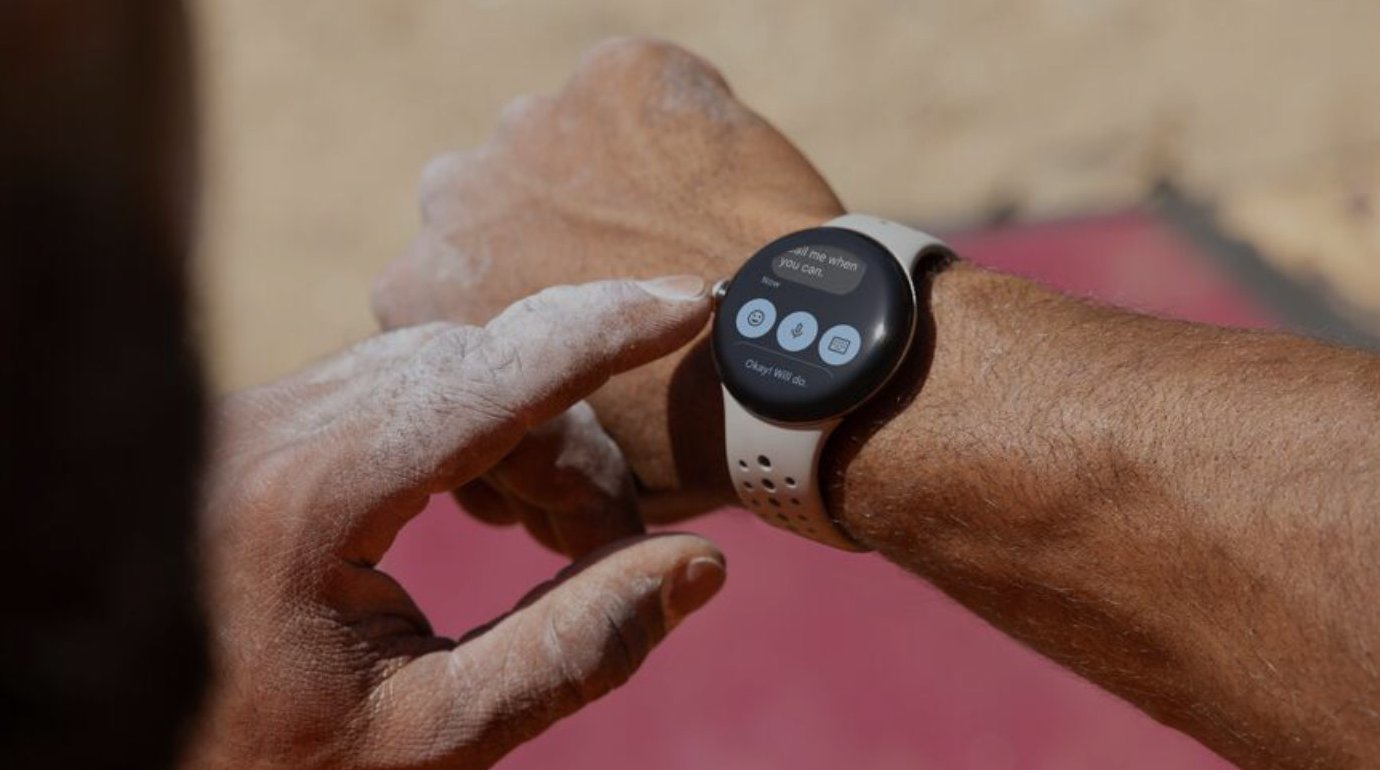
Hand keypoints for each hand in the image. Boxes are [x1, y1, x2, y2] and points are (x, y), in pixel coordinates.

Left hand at [184, 278, 725, 769]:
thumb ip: (573, 650)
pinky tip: (486, 504)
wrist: (126, 745)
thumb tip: (696, 568)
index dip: (603, 330)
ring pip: (441, 370)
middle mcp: (275, 428)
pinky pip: (395, 387)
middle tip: (612, 549)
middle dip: (572, 442)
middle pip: (478, 370)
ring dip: (526, 434)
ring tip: (557, 542)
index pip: (493, 377)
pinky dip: (470, 428)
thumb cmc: (273, 757)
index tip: (688, 304)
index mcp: (314, 498)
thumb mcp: (432, 734)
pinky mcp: (261, 427)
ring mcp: (258, 417)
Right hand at [372, 37, 842, 514]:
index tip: (568, 308)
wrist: (781, 366)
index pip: (450, 275)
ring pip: (565, 140)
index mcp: (416, 292)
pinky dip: (679, 124)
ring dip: (605, 174)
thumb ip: (510, 415)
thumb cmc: (673, 441)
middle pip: (495, 198)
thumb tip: (515, 440)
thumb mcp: (555, 463)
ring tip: (681, 227)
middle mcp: (452, 194)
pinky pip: (643, 91)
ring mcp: (535, 124)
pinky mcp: (618, 75)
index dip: (515, 292)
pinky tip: (721, 183)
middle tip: (627, 268)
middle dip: (544, 224)